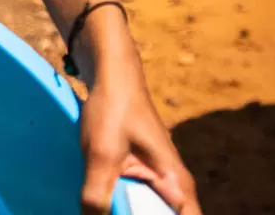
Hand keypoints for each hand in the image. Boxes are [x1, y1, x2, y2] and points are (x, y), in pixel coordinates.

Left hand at [79, 70, 200, 213]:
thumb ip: (97, 196)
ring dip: (126, 211)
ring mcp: (159, 179)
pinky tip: (102, 200)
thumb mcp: (100, 155)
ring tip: (104, 207)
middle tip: (111, 209)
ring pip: (149, 212)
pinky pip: (138, 200)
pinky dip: (122, 203)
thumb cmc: (113, 110)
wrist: (111, 74)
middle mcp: (175, 188)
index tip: (134, 213)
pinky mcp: (143, 172)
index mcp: (177, 188)